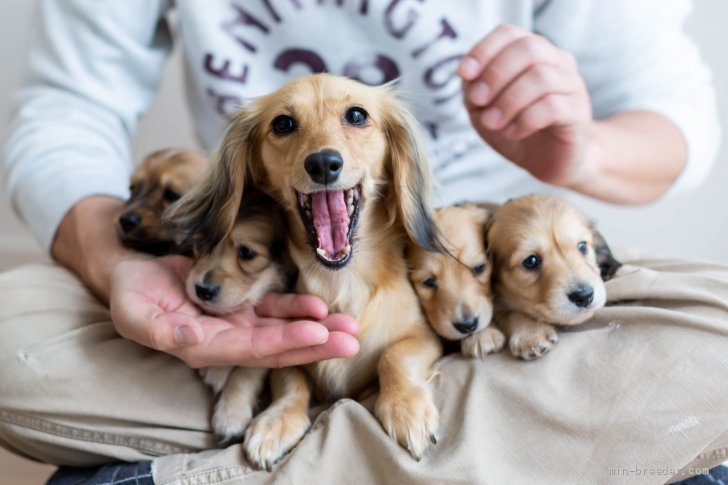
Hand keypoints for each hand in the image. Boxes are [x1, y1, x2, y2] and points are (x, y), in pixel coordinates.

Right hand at [109, 256, 359, 367]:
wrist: (132, 272)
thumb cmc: (130, 293)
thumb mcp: (133, 312)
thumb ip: (160, 329)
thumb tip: (192, 338)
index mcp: (203, 346)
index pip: (252, 350)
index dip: (286, 343)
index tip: (319, 334)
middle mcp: (226, 338)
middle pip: (278, 346)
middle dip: (316, 344)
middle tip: (352, 341)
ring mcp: (236, 321)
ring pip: (282, 328)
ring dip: (316, 328)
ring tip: (348, 326)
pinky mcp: (240, 302)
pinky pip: (274, 307)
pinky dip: (297, 308)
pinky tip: (320, 306)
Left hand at [459, 24, 593, 186]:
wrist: (548, 161)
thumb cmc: (515, 129)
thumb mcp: (483, 110)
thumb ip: (474, 90)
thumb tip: (470, 77)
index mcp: (532, 53)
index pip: (509, 33)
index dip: (484, 50)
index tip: (464, 74)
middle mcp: (556, 61)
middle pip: (529, 48)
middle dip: (495, 75)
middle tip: (478, 102)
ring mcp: (572, 85)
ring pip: (541, 77)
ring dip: (508, 101)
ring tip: (492, 123)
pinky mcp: (578, 112)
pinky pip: (553, 106)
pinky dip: (525, 120)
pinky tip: (512, 132)